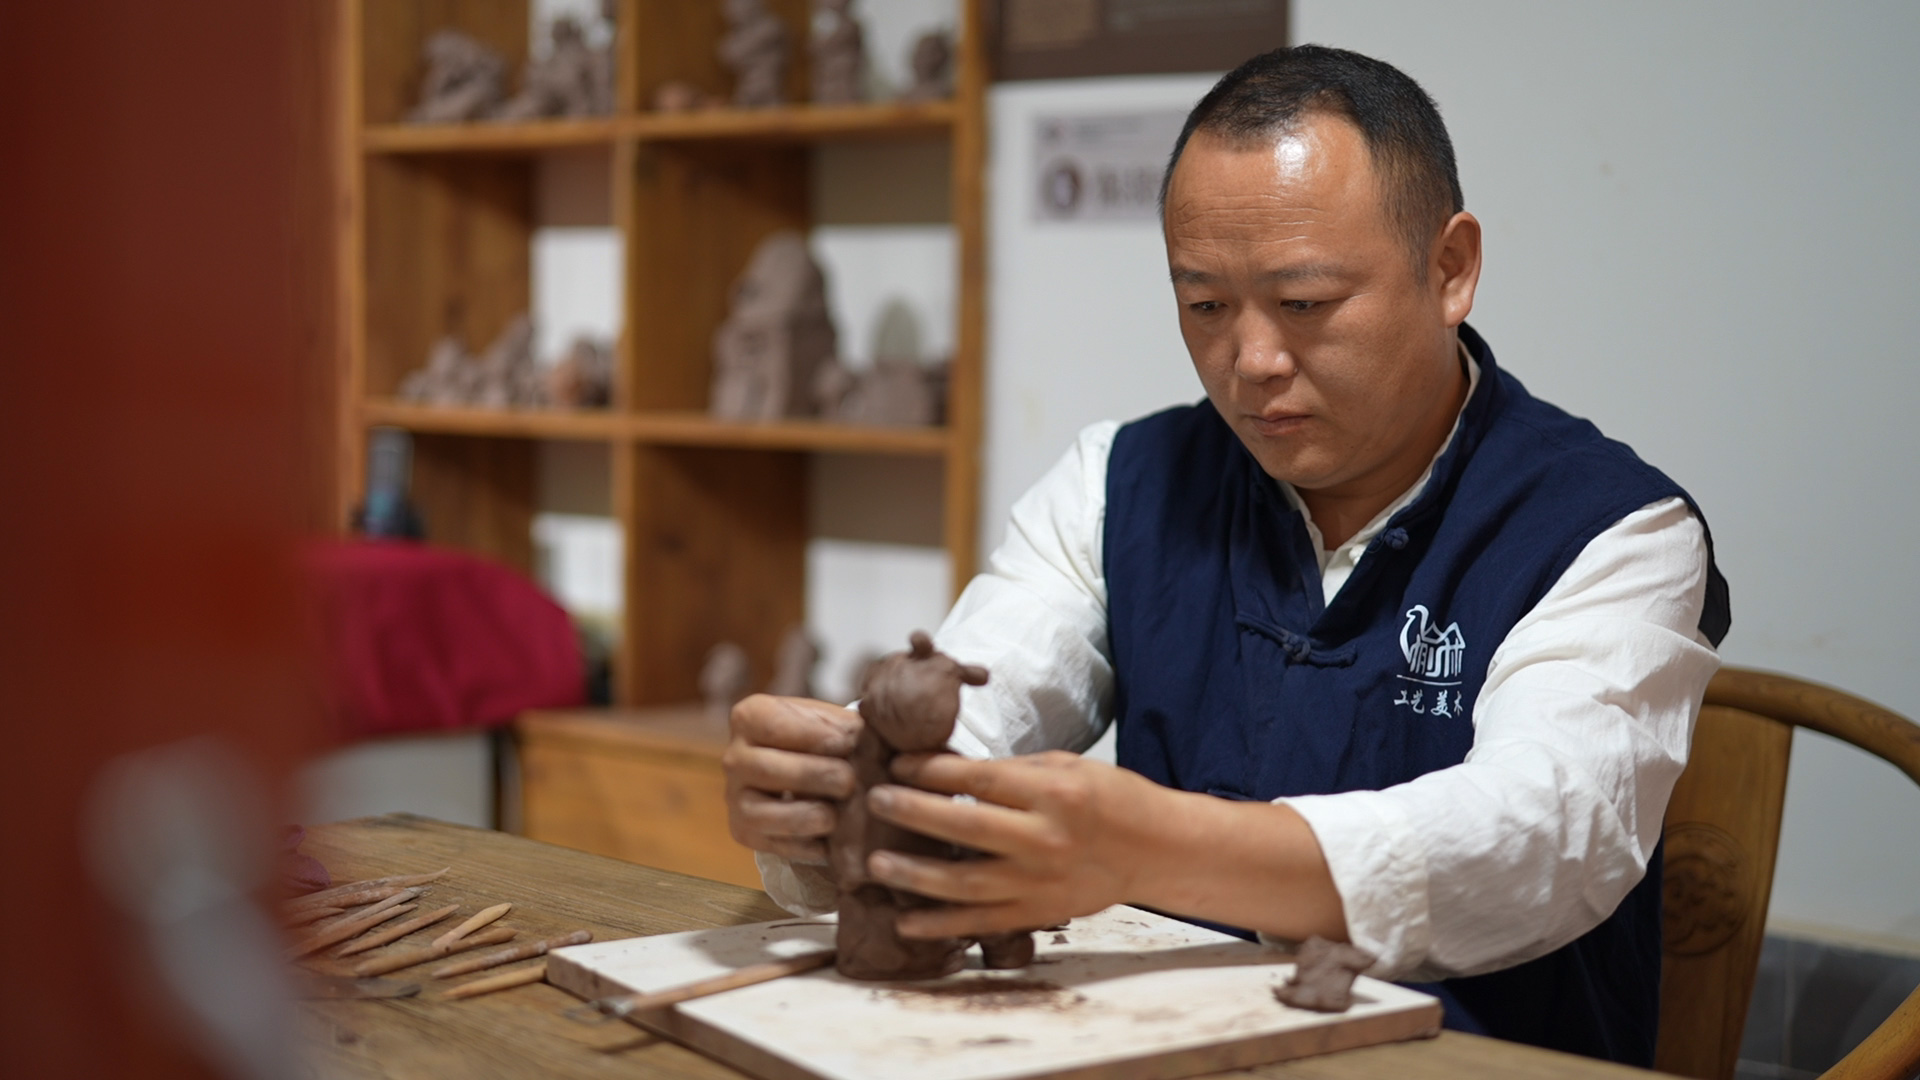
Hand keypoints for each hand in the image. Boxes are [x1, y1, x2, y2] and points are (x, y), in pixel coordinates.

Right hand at [722, 694, 860, 864]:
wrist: (809, 772)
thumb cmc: (823, 740)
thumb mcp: (831, 722)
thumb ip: (843, 727)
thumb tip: (860, 740)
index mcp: (749, 718)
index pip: (775, 726)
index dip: (814, 736)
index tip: (848, 743)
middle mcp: (734, 757)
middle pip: (767, 768)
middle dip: (812, 776)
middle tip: (849, 781)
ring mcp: (734, 797)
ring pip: (761, 813)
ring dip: (803, 816)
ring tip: (836, 816)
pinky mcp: (743, 832)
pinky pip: (769, 844)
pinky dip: (801, 847)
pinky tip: (828, 842)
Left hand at [866, 751, 1348, 943]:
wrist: (1156, 850)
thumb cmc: (1109, 797)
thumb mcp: (1065, 765)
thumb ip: (1010, 772)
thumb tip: (945, 768)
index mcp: (1052, 792)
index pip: (978, 778)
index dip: (931, 770)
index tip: (897, 763)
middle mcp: (1043, 839)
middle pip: (962, 827)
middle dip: (911, 813)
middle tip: (874, 802)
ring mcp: (1039, 882)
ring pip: (963, 883)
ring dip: (914, 876)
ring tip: (876, 865)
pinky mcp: (1037, 913)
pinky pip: (980, 924)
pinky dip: (940, 926)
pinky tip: (905, 923)